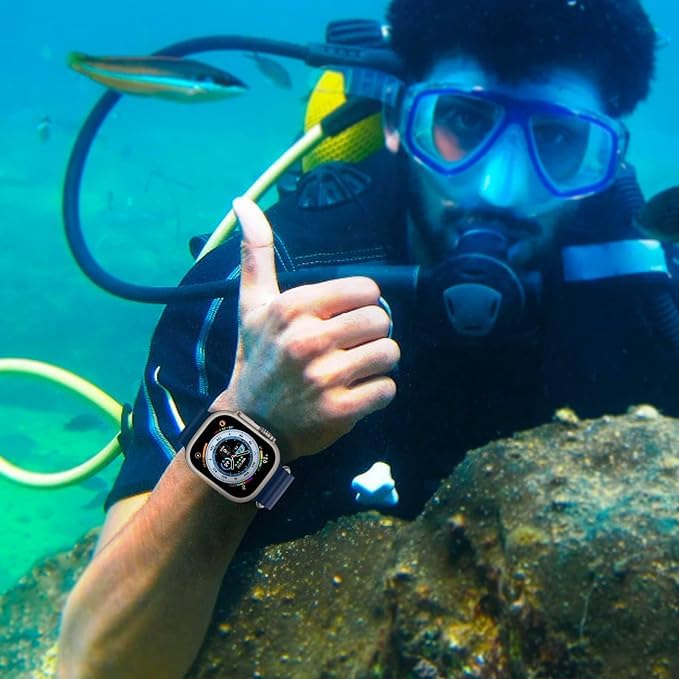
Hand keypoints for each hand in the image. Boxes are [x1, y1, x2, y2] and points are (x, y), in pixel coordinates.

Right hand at [213, 198, 399, 461]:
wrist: (250, 425)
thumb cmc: (257, 358)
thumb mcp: (252, 305)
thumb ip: (256, 253)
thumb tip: (243, 201)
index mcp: (292, 308)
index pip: (367, 289)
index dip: (360, 304)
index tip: (341, 319)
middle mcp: (308, 340)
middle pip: (382, 320)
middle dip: (370, 334)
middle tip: (349, 347)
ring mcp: (324, 378)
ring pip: (390, 353)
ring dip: (377, 363)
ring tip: (353, 370)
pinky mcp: (340, 411)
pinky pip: (387, 389)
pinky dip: (377, 392)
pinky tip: (353, 394)